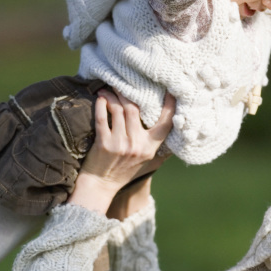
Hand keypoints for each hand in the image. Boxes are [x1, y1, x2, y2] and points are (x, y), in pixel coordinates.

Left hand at [67, 90, 174, 214]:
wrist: (100, 185)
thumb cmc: (121, 169)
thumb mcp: (143, 158)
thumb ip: (151, 140)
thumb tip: (164, 118)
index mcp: (150, 148)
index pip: (165, 123)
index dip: (169, 105)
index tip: (169, 90)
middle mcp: (137, 146)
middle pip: (134, 109)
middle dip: (126, 93)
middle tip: (121, 84)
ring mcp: (120, 144)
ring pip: (118, 110)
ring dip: (112, 96)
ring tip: (107, 90)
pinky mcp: (104, 144)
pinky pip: (102, 118)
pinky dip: (101, 105)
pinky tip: (100, 99)